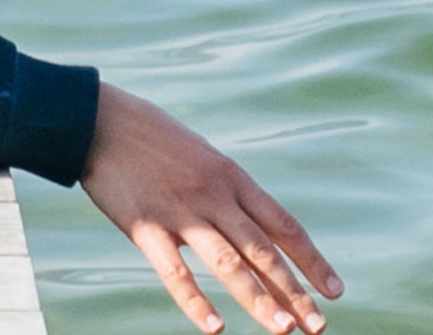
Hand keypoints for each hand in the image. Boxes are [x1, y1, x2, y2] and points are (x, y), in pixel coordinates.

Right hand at [78, 84, 343, 334]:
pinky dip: (196, 302)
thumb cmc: (149, 138)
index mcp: (232, 178)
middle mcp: (215, 196)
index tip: (334, 291)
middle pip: (264, 251)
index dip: (312, 261)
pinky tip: (215, 328)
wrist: (97, 119)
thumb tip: (246, 222)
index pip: (284, 226)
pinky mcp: (145, 227)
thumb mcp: (200, 156)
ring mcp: (181, 211)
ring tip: (283, 330)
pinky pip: (175, 272)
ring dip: (259, 300)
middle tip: (317, 327)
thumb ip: (224, 189)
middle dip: (294, 292)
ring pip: (229, 263)